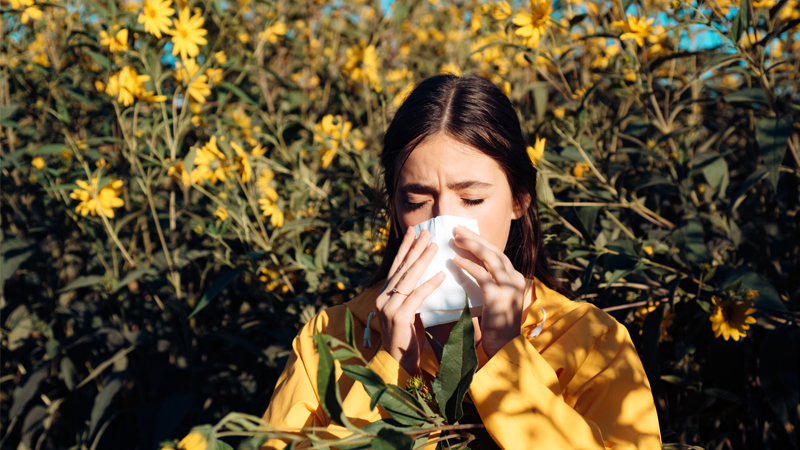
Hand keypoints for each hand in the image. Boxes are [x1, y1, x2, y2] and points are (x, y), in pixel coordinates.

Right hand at [376, 227, 445, 374]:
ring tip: (435, 246)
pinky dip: (429, 284)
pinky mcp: (398, 318)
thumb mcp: (408, 313)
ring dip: (423, 261)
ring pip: (408, 279)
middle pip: (401, 268)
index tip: (413, 232)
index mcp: (385, 296)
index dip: (405, 248)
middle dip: (414, 248)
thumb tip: (426, 277)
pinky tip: (441, 275)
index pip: (396, 267)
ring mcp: (388, 308)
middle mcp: (383, 299)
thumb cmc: (407, 340)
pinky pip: (416, 296)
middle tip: (426, 232)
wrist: (397, 365)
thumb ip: (412, 296)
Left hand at [452, 226, 526, 358]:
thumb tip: (469, 262)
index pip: (496, 252)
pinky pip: (482, 276)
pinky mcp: (498, 297)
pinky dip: (468, 265)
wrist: (503, 345)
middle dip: (474, 237)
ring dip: (471, 246)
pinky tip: (455, 260)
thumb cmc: (495, 322)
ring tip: (455, 239)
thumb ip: (488, 280)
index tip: (464, 231)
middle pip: (493, 250)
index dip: (480, 240)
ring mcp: (508, 287)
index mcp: (514, 277)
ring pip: (490, 258)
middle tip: (457, 229)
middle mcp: (514, 279)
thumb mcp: (494, 295)